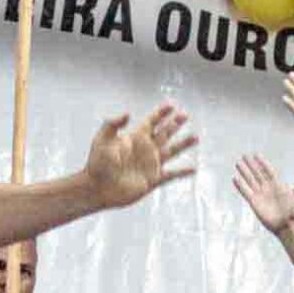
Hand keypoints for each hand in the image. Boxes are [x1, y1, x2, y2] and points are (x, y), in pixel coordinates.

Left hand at [83, 105, 198, 208]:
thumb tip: (127, 113)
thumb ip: (112, 124)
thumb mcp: (102, 139)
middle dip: (175, 123)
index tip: (171, 104)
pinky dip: (182, 172)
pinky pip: (171, 175)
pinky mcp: (152, 180)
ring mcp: (150, 164)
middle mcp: (145, 149)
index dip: (161, 113)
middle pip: (164, 133)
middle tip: (185, 114)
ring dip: (184, 144)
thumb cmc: (97, 163)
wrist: (98, 188)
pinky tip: (193, 169)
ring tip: (196, 136)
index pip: (151, 122)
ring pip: (172, 151)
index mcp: (135, 138)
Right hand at [233, 156, 293, 234]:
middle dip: (250, 165)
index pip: (267, 170)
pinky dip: (240, 185)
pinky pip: (245, 192)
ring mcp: (260, 195)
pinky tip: (234, 178)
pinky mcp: (254, 202)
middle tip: (244, 156)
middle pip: (257, 173)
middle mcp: (267, 188)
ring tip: (238, 164)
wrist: (285, 225)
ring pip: (250, 180)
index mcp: (277, 184)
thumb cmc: (293, 212)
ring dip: (244, 172)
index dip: (262, 162)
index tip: (256, 155)